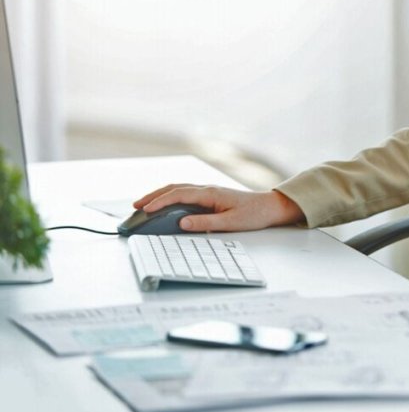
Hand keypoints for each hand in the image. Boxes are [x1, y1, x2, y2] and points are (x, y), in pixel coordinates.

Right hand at [133, 184, 304, 231]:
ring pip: (178, 189)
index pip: (179, 195)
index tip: (145, 209)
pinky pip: (185, 193)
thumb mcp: (230, 223)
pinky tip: (164, 203)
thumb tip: (182, 223)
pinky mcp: (209, 196)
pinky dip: (170, 196)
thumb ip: (205, 223)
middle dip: (153, 196)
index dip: (160, 201)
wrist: (269, 207)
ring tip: (143, 204)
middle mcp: (207, 189)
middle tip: (135, 206)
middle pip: (174, 188)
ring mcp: (208, 191)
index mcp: (210, 194)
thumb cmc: (253, 215)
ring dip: (160, 195)